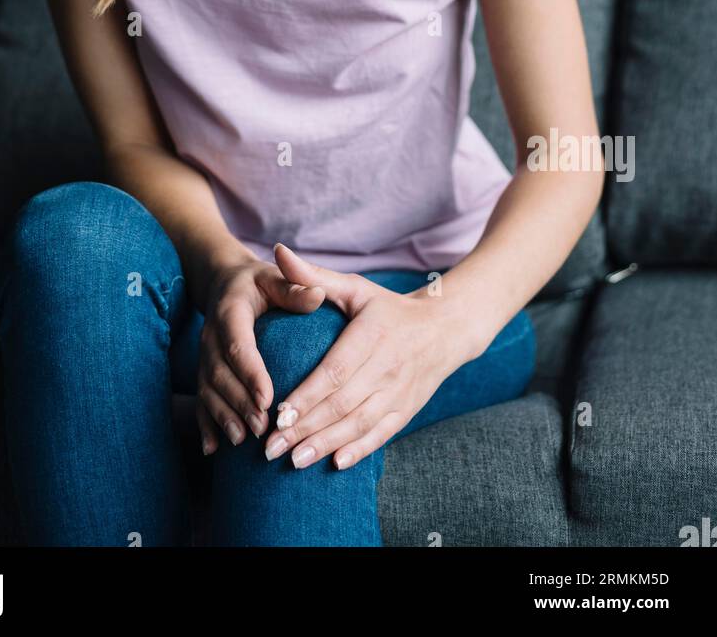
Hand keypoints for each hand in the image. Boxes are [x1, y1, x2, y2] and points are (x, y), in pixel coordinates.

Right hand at [196, 256, 325, 455]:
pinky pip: (200, 399)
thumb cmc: (260, 283)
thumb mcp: (276, 278)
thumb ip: (294, 288)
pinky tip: (213, 449)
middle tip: (262, 428)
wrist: (225, 282)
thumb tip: (318, 294)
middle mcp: (211, 335)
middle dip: (239, 402)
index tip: (267, 397)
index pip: (238, 343)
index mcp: (231, 310)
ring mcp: (204, 355)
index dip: (250, 371)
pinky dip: (204, 425)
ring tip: (242, 440)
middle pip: (220, 373)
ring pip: (208, 390)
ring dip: (223, 416)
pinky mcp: (203, 370)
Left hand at [262, 244, 465, 470]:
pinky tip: (335, 464)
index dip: (308, 395)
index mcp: (372, 334)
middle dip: (307, 428)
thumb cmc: (387, 307)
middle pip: (343, 403)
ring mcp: (400, 391)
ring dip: (327, 444)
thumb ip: (313, 276)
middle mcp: (388, 366)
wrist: (445, 327)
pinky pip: (383, 434)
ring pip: (361, 423)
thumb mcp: (354, 287)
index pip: (336, 370)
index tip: (278, 414)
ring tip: (294, 462)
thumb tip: (277, 251)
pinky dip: (360, 450)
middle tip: (271, 448)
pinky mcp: (408, 409)